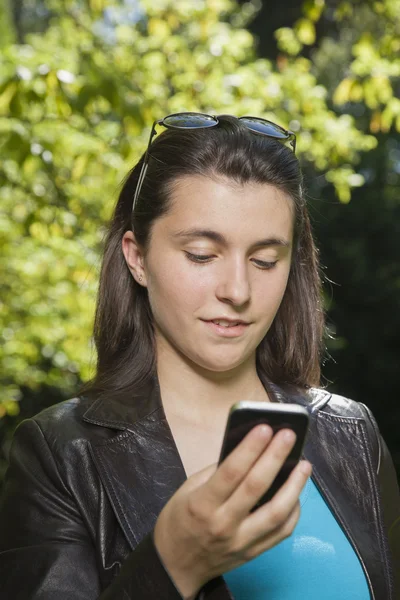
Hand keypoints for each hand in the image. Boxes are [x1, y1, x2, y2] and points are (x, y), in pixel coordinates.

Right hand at [153, 425, 311, 597]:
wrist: (176, 566)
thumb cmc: (178, 521)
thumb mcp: (187, 490)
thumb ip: (215, 472)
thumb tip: (245, 451)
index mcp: (202, 504)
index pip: (231, 472)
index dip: (250, 448)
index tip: (265, 427)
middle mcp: (224, 524)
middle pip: (256, 487)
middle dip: (275, 457)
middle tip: (289, 435)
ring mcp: (241, 541)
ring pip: (276, 513)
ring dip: (294, 486)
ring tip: (304, 465)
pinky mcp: (253, 553)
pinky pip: (281, 532)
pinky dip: (293, 512)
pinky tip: (296, 494)